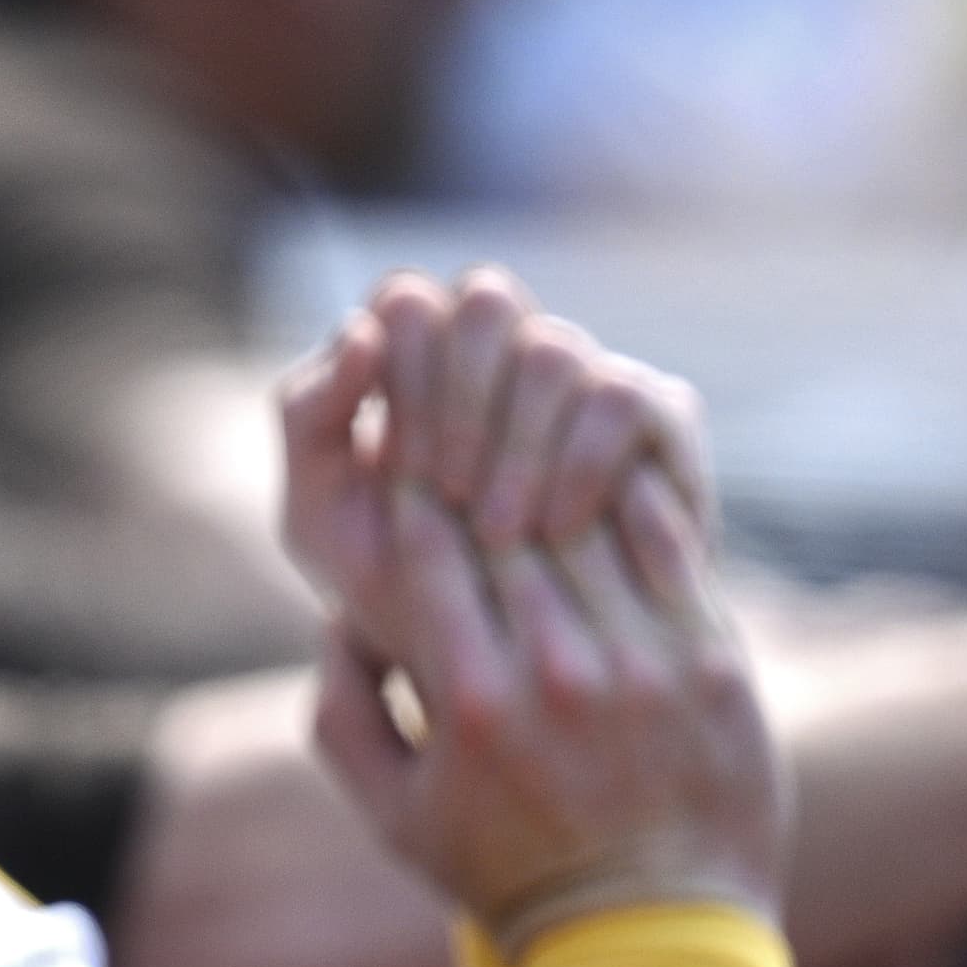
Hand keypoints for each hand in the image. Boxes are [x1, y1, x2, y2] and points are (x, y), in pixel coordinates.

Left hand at [281, 271, 712, 660]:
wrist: (499, 666)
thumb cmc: (398, 583)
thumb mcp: (321, 517)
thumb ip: (310, 418)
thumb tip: (362, 329)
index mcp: (423, 358)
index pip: (408, 301)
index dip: (402, 374)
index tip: (399, 472)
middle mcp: (508, 350)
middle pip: (486, 300)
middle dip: (459, 400)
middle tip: (445, 496)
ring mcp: (583, 374)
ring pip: (552, 350)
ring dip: (515, 445)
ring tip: (496, 536)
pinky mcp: (657, 415)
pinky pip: (620, 398)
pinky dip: (579, 464)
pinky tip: (555, 531)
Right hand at [313, 471, 784, 948]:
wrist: (649, 932)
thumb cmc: (504, 873)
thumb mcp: (390, 814)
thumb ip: (345, 713)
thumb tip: (337, 618)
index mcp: (473, 704)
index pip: (428, 555)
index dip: (408, 492)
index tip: (398, 455)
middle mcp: (560, 673)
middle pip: (506, 525)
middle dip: (472, 466)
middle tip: (456, 421)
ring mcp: (647, 664)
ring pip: (587, 524)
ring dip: (551, 472)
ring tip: (528, 432)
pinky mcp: (716, 663)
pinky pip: (671, 548)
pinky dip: (634, 503)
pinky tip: (610, 476)